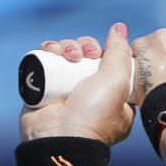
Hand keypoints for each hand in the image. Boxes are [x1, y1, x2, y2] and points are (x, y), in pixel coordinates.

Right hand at [18, 23, 135, 144]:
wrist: (58, 137)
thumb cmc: (93, 114)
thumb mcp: (116, 81)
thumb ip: (120, 53)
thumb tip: (120, 28)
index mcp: (115, 101)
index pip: (112, 67)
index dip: (106, 54)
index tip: (102, 52)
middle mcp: (91, 97)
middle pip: (88, 58)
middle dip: (85, 48)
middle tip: (84, 54)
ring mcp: (67, 93)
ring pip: (67, 57)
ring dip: (67, 46)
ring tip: (66, 54)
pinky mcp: (45, 89)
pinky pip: (46, 62)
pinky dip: (48, 51)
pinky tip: (50, 50)